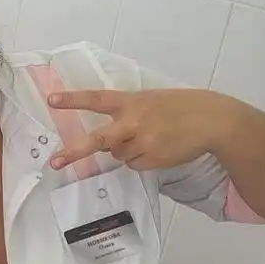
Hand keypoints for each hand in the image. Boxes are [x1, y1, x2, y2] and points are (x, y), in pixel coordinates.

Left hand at [46, 87, 239, 171]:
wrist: (213, 120)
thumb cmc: (181, 107)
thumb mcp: (152, 101)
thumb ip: (129, 114)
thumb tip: (110, 142)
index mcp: (132, 101)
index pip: (97, 99)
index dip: (74, 100)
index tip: (51, 100)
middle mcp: (134, 121)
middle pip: (99, 140)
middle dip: (75, 152)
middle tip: (55, 162)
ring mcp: (143, 142)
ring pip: (119, 155)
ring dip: (128, 151)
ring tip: (152, 139)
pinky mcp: (153, 158)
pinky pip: (135, 164)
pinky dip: (142, 160)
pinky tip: (160, 148)